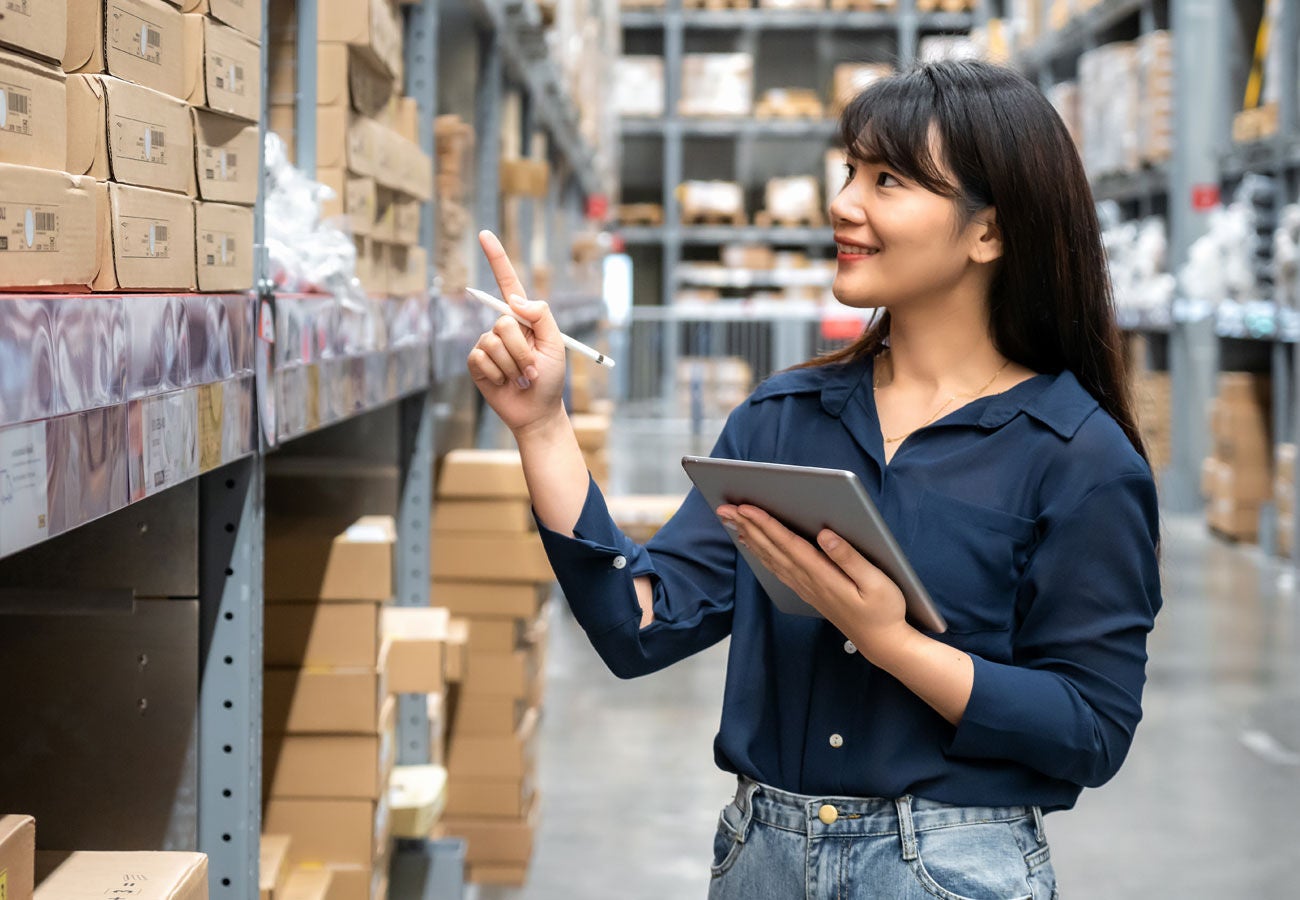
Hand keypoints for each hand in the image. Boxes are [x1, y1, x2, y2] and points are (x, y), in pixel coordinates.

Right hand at [467, 231, 566, 434]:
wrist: (536, 411)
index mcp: (524, 318)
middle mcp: (503, 327)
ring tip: (520, 377)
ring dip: (512, 365)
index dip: (497, 258)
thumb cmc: (551, 378)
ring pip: (493, 343)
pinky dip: (497, 374)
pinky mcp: (476, 363)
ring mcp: (487, 344)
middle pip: (503, 322)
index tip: (485, 234)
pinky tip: (504, 382)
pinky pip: (481, 358)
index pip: (508, 283)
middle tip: (532, 369)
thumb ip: (541, 316)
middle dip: (522, 349)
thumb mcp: (555, 343)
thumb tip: (515, 299)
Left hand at [717, 503, 915, 659]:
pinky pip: (776, 569)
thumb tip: (826, 534)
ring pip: (770, 558)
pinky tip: (752, 545)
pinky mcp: (807, 591)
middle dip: (748, 526)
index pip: (788, 544)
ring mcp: (805, 588)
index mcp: (823, 575)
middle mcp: (808, 581)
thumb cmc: (883, 610)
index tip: (746, 508)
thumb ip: (850, 558)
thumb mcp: (876, 582)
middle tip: (725, 508)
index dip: (766, 524)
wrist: (881, 642)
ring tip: (731, 521)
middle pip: (772, 549)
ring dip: (749, 538)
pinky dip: (761, 554)